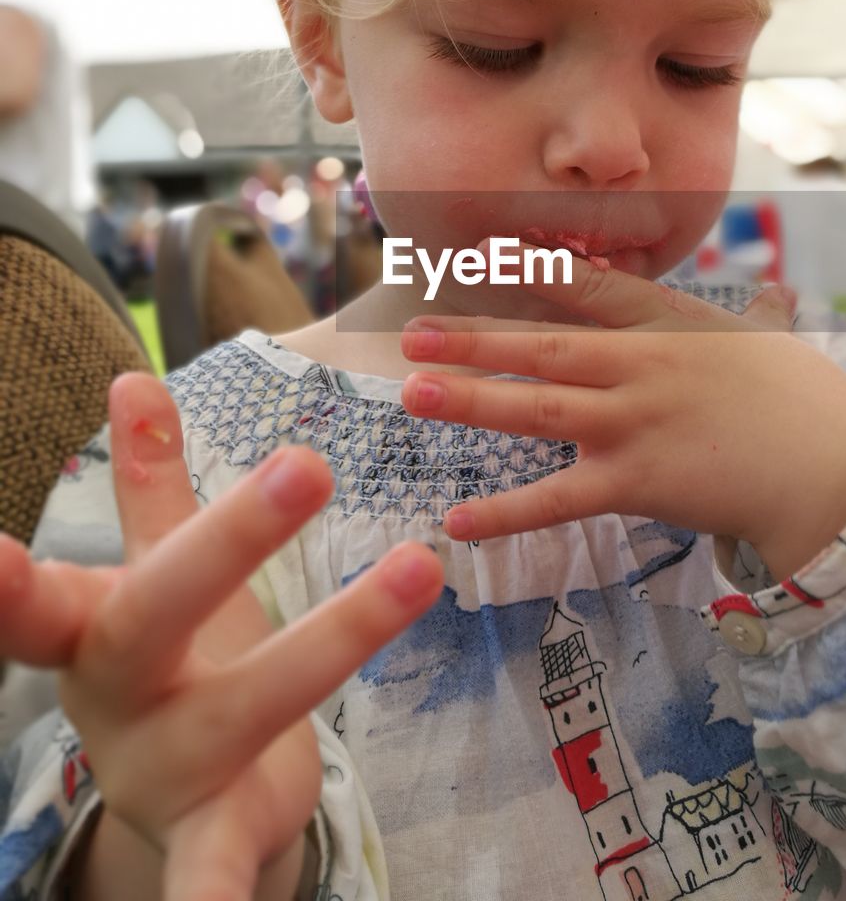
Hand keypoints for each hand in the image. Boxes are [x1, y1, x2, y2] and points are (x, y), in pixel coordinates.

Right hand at [0, 373, 442, 900]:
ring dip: (337, 634)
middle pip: (156, 615)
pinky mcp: (215, 830)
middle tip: (308, 462)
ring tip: (423, 567)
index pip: (39, 599)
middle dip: (227, 540)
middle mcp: (115, 700)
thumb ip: (148, 483)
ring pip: (245, 702)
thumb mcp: (151, 568)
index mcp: (90, 626)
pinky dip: (222, 896)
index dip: (5, 585)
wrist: (175, 789)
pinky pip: (218, 868)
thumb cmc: (168, 654)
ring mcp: (164, 770)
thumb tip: (132, 378)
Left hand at [399, 245, 845, 579]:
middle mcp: (640, 366)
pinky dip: (507, 512)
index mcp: (665, 324)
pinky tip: (458, 520)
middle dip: (472, 339)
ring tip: (414, 394)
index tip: (476, 253)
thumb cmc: (797, 398)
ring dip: (472, 399)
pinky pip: (558, 498)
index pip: (588, 287)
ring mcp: (633, 423)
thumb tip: (781, 293)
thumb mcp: (770, 343)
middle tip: (410, 335)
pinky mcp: (635, 483)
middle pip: (542, 346)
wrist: (830, 468)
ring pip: (538, 408)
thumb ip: (759, 314)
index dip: (529, 267)